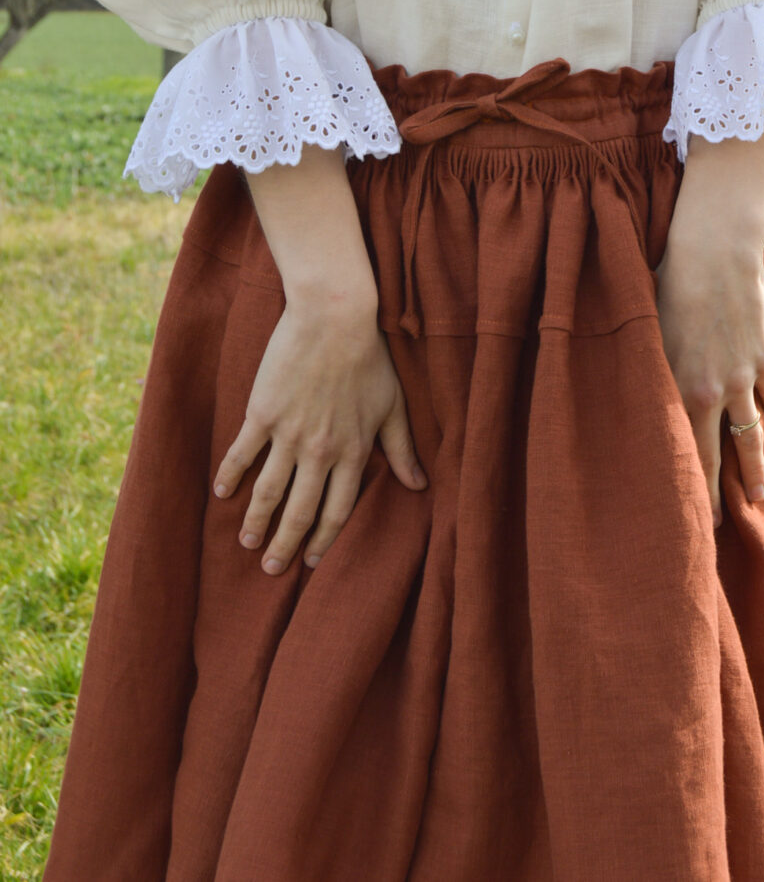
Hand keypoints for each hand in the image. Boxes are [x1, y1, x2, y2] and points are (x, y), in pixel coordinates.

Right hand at [211, 141, 426, 575]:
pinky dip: (230, 476)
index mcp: (353, 452)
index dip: (323, 539)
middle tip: (270, 570)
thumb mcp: (393, 406)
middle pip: (299, 511)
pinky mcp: (262, 412)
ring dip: (256, 521)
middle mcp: (320, 452)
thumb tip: (419, 486)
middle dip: (284, 544)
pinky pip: (243, 453)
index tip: (310, 559)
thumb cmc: (371, 357)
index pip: (338, 511)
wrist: (335, 317)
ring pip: (268, 491)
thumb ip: (402, 450)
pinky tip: (221, 493)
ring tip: (246, 543)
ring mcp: (289, 434)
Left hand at [656, 228, 763, 526]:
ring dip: (757, 466)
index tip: (682, 517)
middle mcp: (713, 392)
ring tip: (762, 494)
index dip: (684, 487)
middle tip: (717, 525)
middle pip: (718, 456)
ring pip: (752, 433)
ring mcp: (745, 377)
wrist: (715, 252)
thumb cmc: (667, 282)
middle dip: (718, 494)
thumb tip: (627, 389)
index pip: (682, 453)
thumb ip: (645, 367)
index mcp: (678, 389)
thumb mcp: (645, 330)